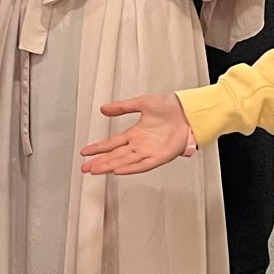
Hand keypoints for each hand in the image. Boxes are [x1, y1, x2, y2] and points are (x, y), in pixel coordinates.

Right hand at [78, 92, 193, 175]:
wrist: (189, 110)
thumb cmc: (171, 107)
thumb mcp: (142, 103)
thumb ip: (122, 107)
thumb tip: (104, 109)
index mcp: (135, 133)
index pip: (111, 143)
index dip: (98, 148)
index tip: (85, 152)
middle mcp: (140, 144)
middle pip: (115, 155)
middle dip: (99, 162)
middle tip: (85, 168)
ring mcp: (149, 151)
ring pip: (125, 161)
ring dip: (110, 166)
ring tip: (96, 170)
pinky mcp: (160, 156)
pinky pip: (143, 165)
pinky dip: (130, 168)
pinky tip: (118, 171)